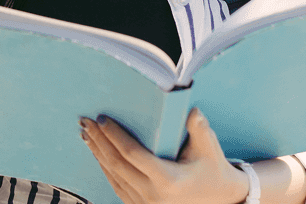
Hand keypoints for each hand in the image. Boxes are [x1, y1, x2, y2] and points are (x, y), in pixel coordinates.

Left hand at [79, 107, 249, 203]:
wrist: (220, 200)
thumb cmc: (213, 170)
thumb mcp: (210, 148)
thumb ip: (200, 128)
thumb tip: (191, 110)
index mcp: (168, 181)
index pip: (132, 154)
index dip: (115, 135)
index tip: (102, 118)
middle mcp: (153, 196)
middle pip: (117, 164)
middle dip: (99, 141)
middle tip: (86, 121)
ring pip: (114, 177)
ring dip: (98, 154)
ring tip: (86, 134)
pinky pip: (117, 187)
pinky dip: (106, 169)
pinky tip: (98, 155)